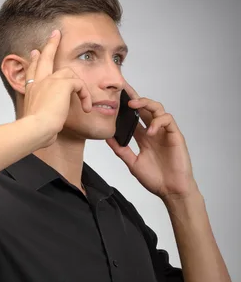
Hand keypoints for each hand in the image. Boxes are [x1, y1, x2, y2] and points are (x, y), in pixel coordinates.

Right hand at [23, 29, 91, 147]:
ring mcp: (49, 81)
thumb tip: (49, 134)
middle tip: (55, 34)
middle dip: (50, 44)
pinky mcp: (62, 84)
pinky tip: (86, 108)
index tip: (35, 53)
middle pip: (44, 57)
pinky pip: (79, 84)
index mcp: (32, 90)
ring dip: (80, 87)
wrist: (35, 128)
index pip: (32, 70)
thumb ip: (43, 123)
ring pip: (69, 72)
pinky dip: (85, 96)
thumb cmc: (35, 130)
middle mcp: (38, 82)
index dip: (34, 61)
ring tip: (86, 101)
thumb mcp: (36, 124)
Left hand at [105, 80, 198, 200]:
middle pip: (145, 108)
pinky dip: (158, 122)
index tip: (115, 96)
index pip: (134, 117)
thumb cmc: (156, 179)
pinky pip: (167, 120)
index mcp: (143, 137)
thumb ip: (121, 150)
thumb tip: (106, 138)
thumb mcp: (132, 163)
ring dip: (146, 104)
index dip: (126, 106)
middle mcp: (154, 132)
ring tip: (133, 105)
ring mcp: (165, 132)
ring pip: (157, 109)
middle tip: (123, 90)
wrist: (171, 191)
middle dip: (134, 97)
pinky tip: (150, 131)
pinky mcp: (175, 135)